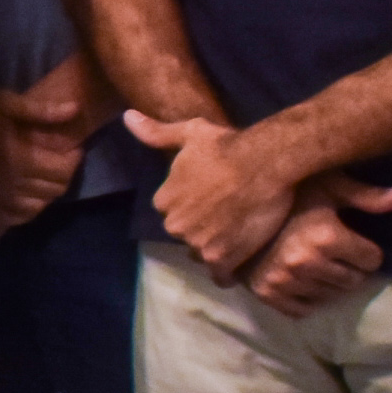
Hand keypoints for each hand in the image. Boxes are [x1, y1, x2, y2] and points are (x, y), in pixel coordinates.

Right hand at [0, 71, 87, 241]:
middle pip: (47, 196)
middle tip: (52, 165)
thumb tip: (76, 109)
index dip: (72, 161)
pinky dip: (2, 222)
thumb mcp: (4, 101)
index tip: (71, 149)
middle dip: (57, 180)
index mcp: (20, 160)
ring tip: (30, 188)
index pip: (62, 173)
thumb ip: (41, 110)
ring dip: (33, 203)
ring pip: (23, 215)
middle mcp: (6, 186)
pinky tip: (3, 209)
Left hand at [126, 109, 310, 277]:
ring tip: (239, 236)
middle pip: (188, 234)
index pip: (173, 212)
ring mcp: (198, 244)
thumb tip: (127, 117)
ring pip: (203, 253)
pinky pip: (221, 276)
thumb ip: (156, 133)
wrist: (264, 163)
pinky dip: (229, 272)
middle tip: (229, 218)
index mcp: (164, 201)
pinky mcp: (223, 258)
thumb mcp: (188, 133)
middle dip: (203, 229)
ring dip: (217, 248)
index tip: (211, 201)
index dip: (193, 208)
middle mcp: (175, 226)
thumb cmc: (226, 146)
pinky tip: (241, 261)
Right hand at [244, 175, 391, 315]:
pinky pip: (302, 310)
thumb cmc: (289, 191)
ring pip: (330, 295)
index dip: (363, 248)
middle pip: (353, 280)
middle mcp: (306, 262)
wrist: (234, 203)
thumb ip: (368, 195)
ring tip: (312, 261)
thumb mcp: (329, 185)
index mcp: (326, 237)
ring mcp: (285, 280)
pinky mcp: (266, 292)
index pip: (372, 260)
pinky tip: (298, 278)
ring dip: (327, 281)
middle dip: (347, 266)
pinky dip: (304, 298)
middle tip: (329, 249)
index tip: (347, 236)